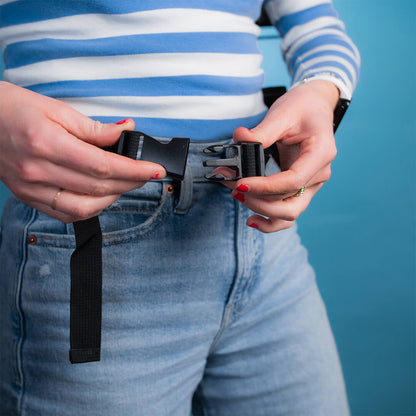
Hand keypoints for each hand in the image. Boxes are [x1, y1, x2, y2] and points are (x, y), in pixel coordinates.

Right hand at [0, 82, 165, 222]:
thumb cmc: (13, 109)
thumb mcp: (57, 109)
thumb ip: (94, 128)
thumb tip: (126, 132)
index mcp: (46, 144)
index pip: (103, 165)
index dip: (135, 169)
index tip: (156, 169)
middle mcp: (38, 171)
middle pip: (99, 187)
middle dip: (131, 182)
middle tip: (147, 174)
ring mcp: (31, 189)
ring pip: (85, 207)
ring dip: (113, 198)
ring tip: (126, 183)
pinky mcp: (29, 197)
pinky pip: (66, 214)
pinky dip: (91, 209)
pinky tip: (101, 196)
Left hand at [219, 80, 339, 232]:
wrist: (315, 107)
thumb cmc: (302, 107)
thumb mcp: (283, 113)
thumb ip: (261, 131)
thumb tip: (239, 139)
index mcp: (320, 153)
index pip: (293, 180)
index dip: (265, 187)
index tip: (240, 183)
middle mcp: (319, 174)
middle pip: (291, 205)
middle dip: (260, 203)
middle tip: (235, 189)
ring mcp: (311, 184)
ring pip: (289, 214)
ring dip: (262, 211)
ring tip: (238, 196)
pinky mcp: (301, 188)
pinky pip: (286, 212)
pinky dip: (269, 219)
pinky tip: (251, 219)